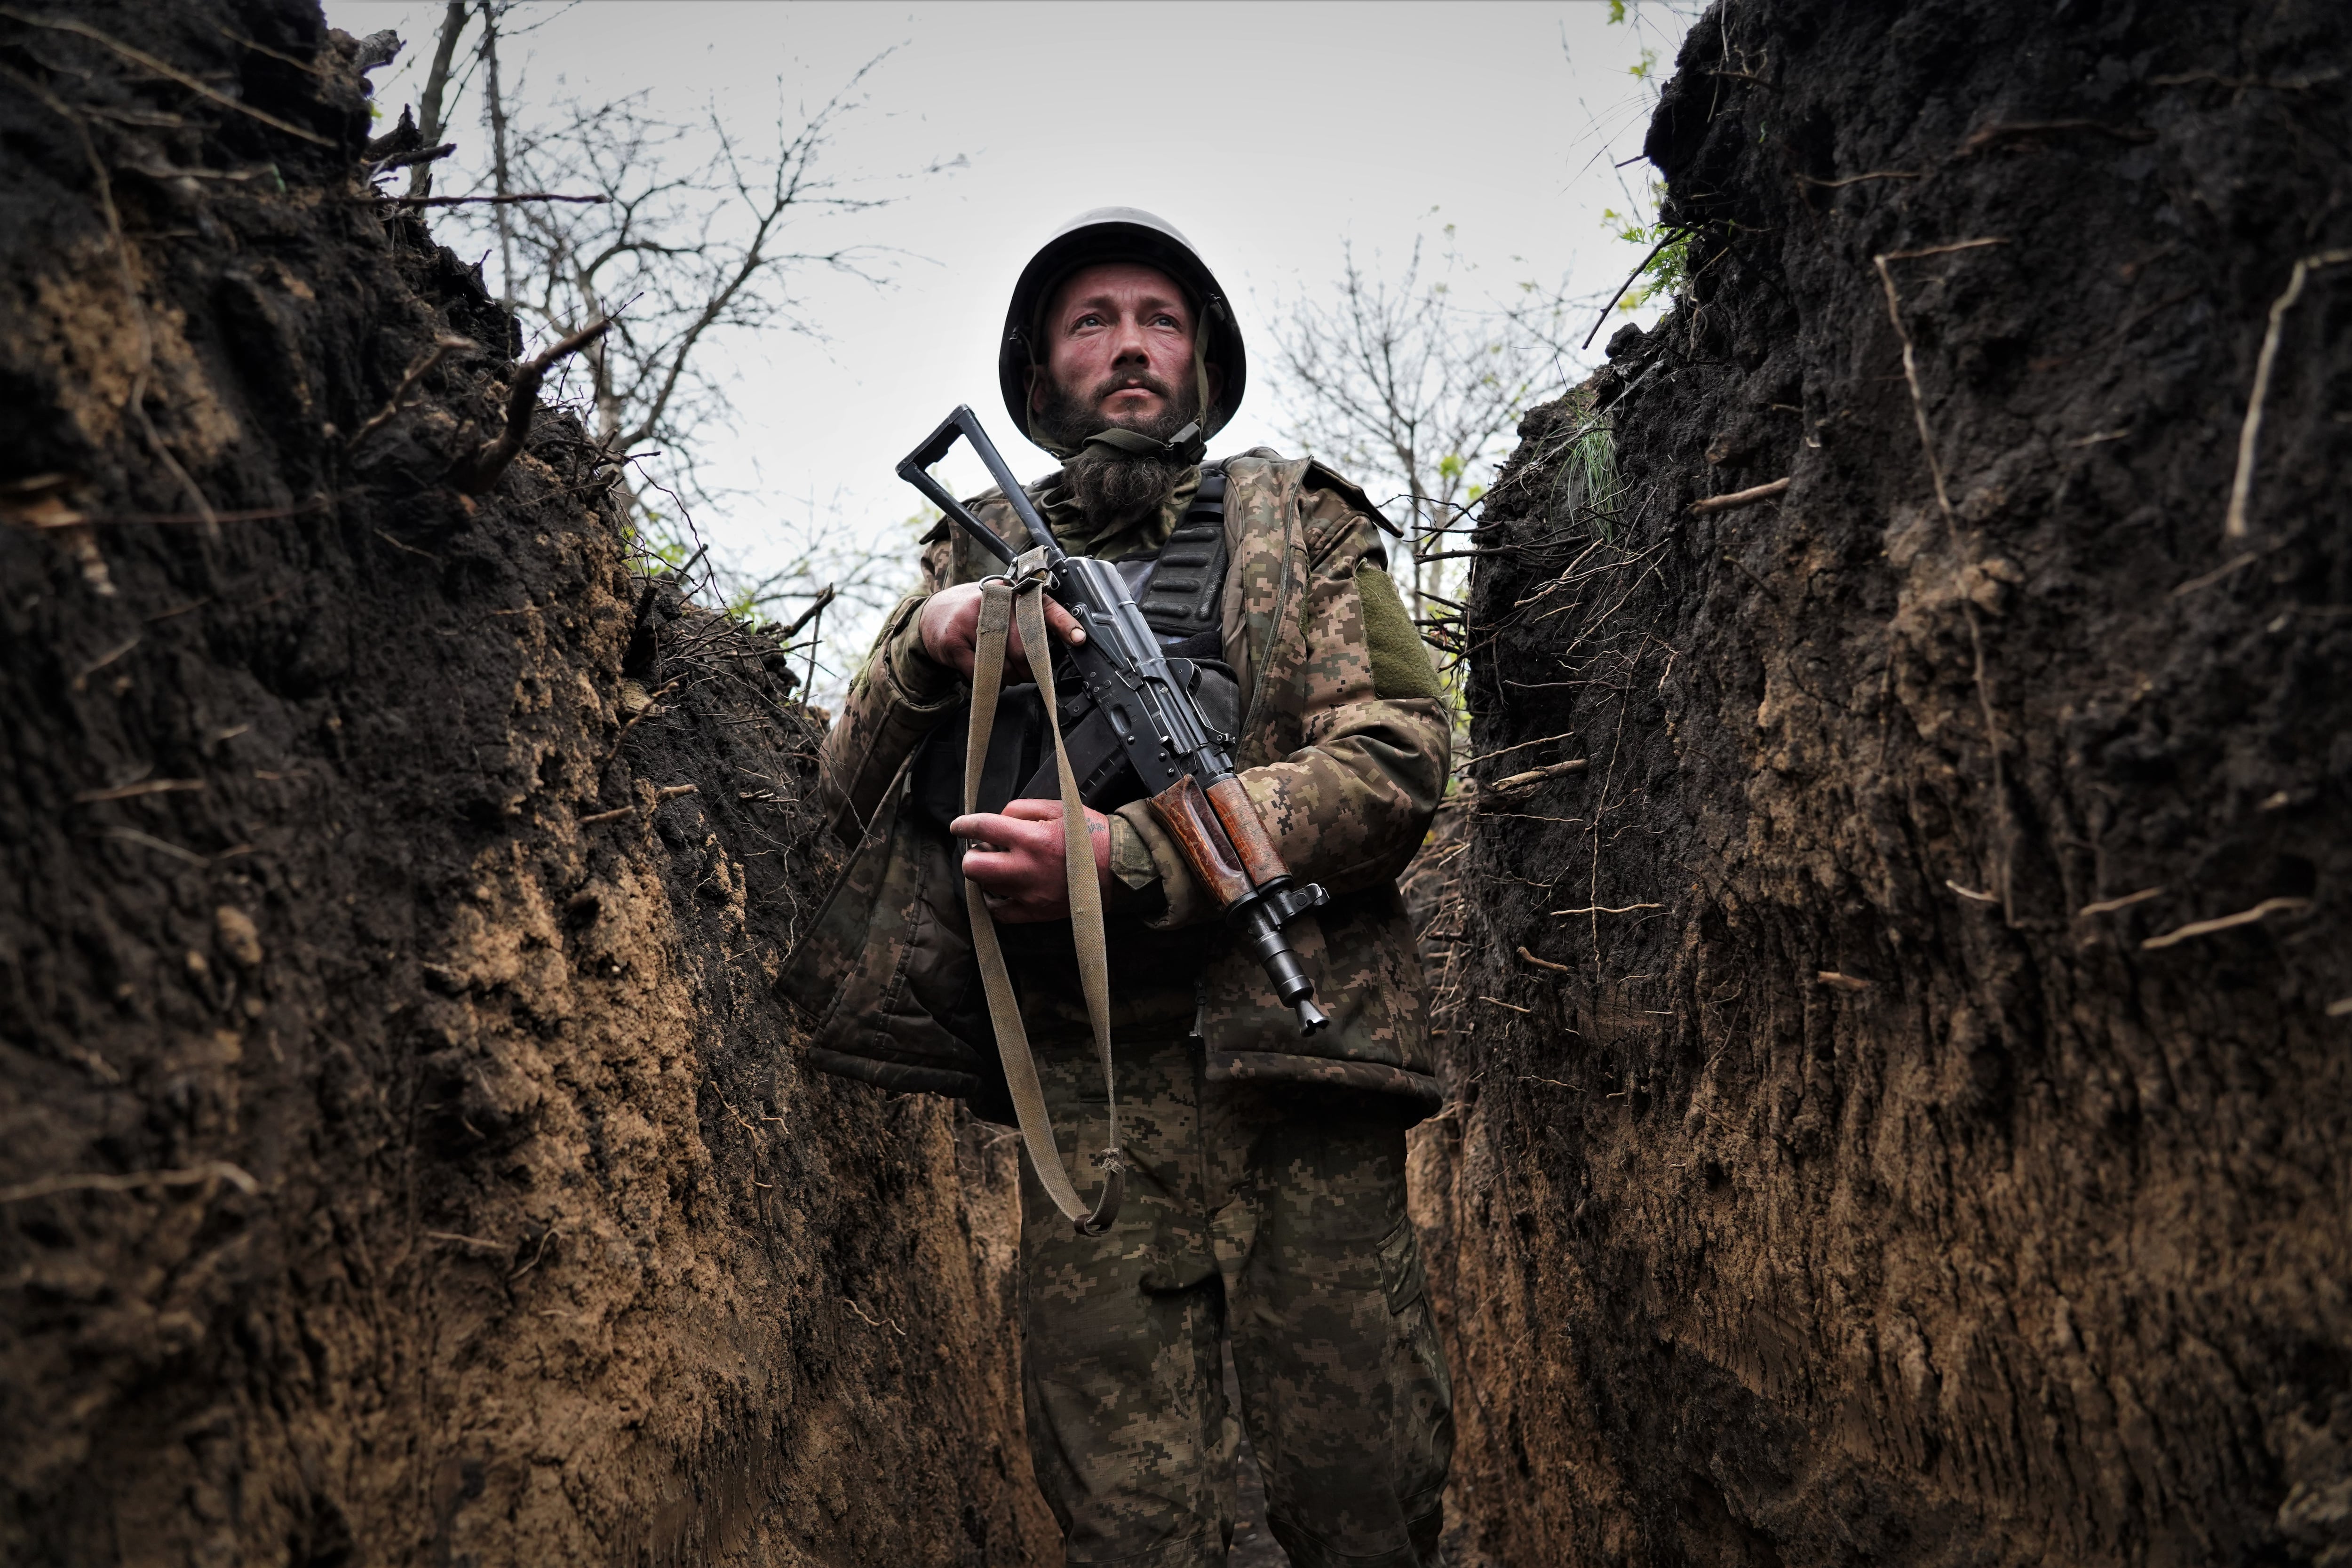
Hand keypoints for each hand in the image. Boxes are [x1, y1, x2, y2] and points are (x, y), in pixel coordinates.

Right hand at [918, 582, 1085, 678]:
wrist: (933, 615)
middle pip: (1024, 648)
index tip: (1078, 638)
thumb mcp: (1004, 607)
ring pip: (1004, 665)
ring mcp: (971, 621)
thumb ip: (1029, 620)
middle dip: (1030, 668)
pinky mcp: (954, 641)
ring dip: (1008, 677)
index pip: (1042, 607)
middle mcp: (992, 603)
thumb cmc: (976, 613)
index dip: (1063, 623)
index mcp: (1010, 593)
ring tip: (1002, 667)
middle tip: (1027, 671)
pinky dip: (988, 681)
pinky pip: (982, 674)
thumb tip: (1062, 646)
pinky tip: (985, 671)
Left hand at [952, 799, 1113, 922]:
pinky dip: (996, 900)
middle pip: (973, 865)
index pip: (982, 828)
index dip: (964, 825)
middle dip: (974, 854)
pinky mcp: (1036, 913)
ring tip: (1003, 867)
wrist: (1121, 867)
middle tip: (986, 850)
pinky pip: (999, 913)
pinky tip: (1005, 889)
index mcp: (1031, 838)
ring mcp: (1029, 894)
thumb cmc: (1091, 834)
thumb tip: (997, 820)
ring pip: (984, 888)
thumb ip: (1022, 809)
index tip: (959, 826)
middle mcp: (1026, 868)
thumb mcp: (1059, 808)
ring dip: (987, 875)